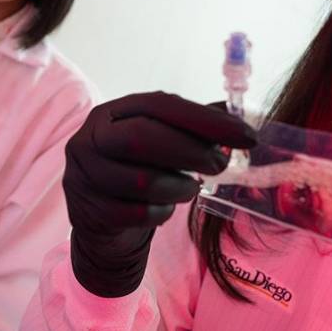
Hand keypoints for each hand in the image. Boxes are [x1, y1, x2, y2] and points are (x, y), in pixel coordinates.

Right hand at [63, 92, 256, 296]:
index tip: (246, 134)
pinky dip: (162, 213)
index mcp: (111, 113)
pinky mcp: (90, 212)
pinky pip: (140, 213)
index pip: (159, 105)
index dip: (204, 119)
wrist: (101, 225)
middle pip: (143, 137)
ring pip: (145, 181)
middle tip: (221, 164)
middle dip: (191, 151)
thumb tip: (239, 116)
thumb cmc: (137, 173)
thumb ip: (194, 127)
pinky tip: (163, 208)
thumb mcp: (162, 143)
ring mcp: (85, 176)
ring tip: (188, 187)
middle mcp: (90, 138)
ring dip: (180, 187)